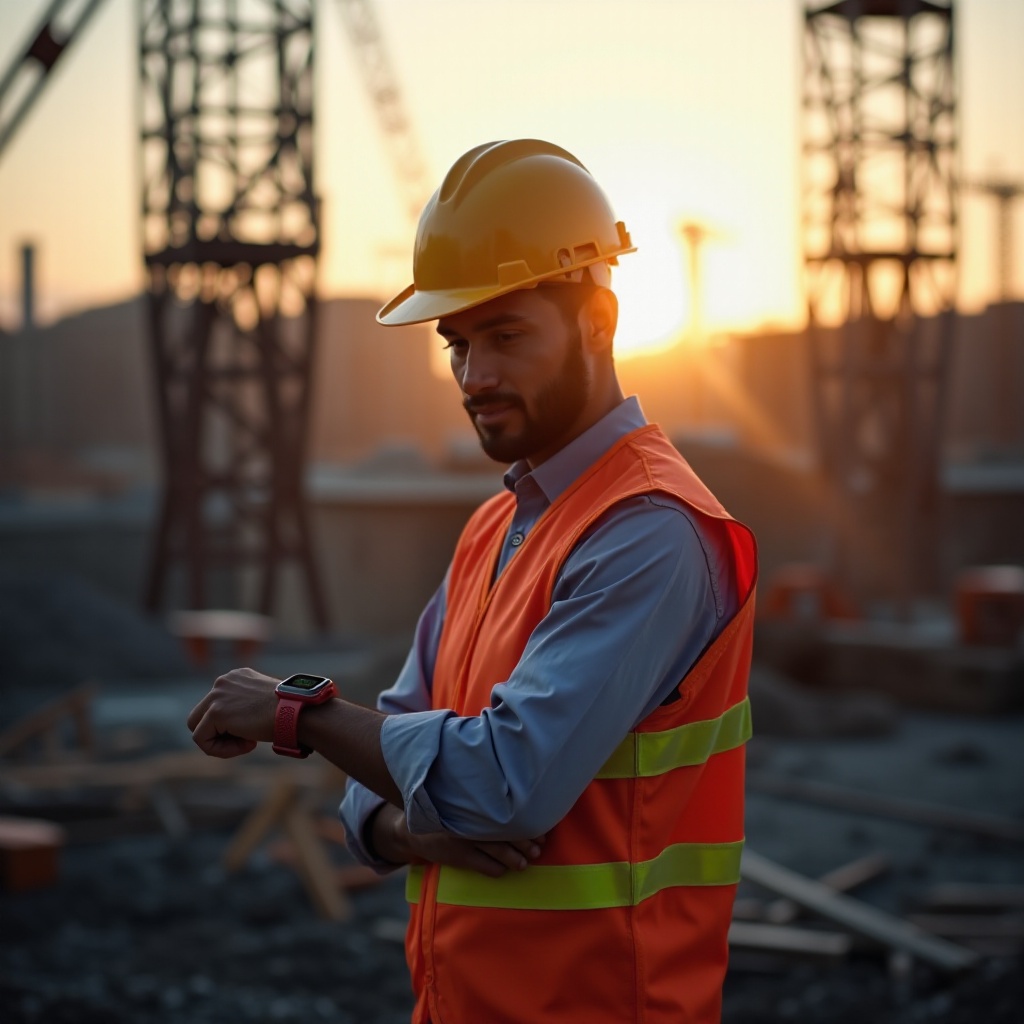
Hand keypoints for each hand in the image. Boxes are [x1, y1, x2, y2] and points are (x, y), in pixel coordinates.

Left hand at [186, 667, 279, 757]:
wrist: (297, 711)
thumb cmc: (288, 712)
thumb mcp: (262, 704)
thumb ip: (244, 707)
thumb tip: (232, 726)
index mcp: (235, 677)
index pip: (216, 706)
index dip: (229, 726)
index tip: (254, 730)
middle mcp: (223, 682)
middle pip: (199, 716)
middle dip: (218, 734)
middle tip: (246, 740)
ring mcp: (217, 695)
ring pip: (198, 729)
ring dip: (220, 743)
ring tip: (248, 743)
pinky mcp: (215, 712)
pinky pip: (202, 740)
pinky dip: (220, 750)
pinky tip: (247, 744)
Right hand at [370, 804, 545, 877]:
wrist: (413, 830)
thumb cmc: (444, 809)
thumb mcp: (460, 797)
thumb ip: (482, 794)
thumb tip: (513, 792)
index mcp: (474, 804)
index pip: (506, 813)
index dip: (526, 822)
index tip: (541, 829)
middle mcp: (471, 820)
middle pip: (506, 832)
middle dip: (525, 842)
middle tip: (539, 848)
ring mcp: (465, 839)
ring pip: (498, 851)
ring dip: (515, 858)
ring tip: (525, 863)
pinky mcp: (458, 857)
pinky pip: (485, 866)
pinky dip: (498, 868)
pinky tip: (503, 869)